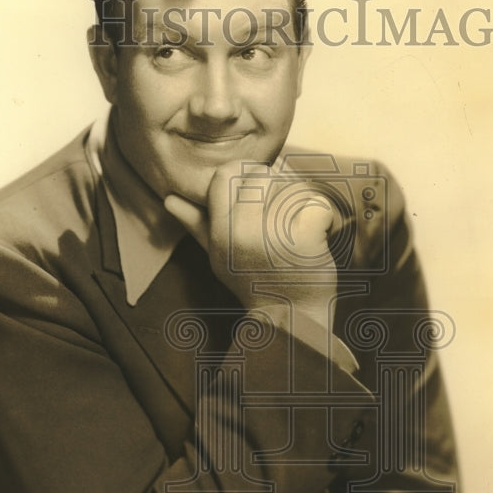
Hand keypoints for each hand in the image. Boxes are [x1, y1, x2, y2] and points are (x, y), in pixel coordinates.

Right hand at [164, 162, 336, 332]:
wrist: (289, 319)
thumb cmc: (253, 283)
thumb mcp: (219, 256)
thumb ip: (196, 224)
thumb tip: (169, 199)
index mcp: (221, 232)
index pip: (226, 173)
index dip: (244, 174)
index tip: (256, 192)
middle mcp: (243, 231)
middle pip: (262, 174)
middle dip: (276, 186)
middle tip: (281, 213)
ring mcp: (274, 235)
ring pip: (292, 187)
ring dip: (300, 203)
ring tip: (296, 230)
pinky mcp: (305, 240)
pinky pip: (316, 204)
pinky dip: (323, 218)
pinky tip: (315, 237)